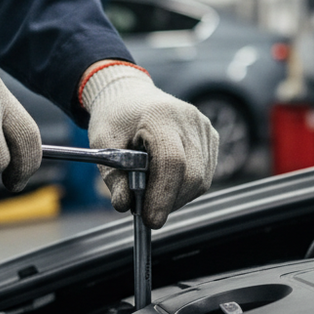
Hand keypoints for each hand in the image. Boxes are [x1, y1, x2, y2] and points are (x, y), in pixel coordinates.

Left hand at [82, 63, 217, 227]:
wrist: (130, 94)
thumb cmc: (115, 117)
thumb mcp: (102, 143)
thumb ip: (113, 176)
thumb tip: (124, 206)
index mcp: (160, 115)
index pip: (172, 162)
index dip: (163, 195)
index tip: (150, 219)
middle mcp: (189, 119)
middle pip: (192, 175)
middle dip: (169, 202)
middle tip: (146, 211)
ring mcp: (204, 127)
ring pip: (201, 180)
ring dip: (177, 197)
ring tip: (152, 192)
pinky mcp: (211, 137)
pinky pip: (205, 175)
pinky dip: (186, 188)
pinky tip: (165, 182)